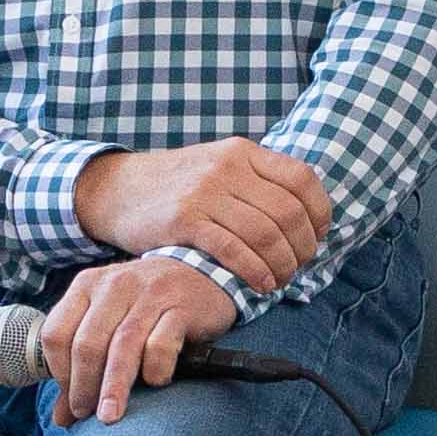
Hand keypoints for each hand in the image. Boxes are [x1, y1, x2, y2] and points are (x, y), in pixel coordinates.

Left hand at [36, 253, 242, 424]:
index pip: (56, 333)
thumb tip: (63, 417)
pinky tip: (156, 381)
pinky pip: (161, 344)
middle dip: (84, 386)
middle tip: (87, 413)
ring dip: (114, 386)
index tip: (70, 398)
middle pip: (88, 344)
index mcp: (86, 285)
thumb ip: (82, 365)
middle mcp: (115, 285)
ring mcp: (150, 293)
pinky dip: (155, 370)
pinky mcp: (182, 306)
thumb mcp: (108, 322)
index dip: (58, 373)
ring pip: (123, 345)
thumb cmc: (145, 304)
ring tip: (110, 414)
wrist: (203, 271)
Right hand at [75, 139, 332, 291]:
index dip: (319, 212)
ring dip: (282, 263)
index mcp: (243, 152)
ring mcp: (205, 192)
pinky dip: (254, 270)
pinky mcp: (184, 219)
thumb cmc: (177, 185)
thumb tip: (306, 215)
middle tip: (300, 266)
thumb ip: (257, 181)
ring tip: (281, 279)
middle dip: (302, 246)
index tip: (317, 236)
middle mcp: (228, 167)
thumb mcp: (219, 166)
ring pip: (265, 233)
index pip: (302, 179)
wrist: (117, 188)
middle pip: (288, 212)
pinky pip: (233, 249)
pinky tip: (261, 283)